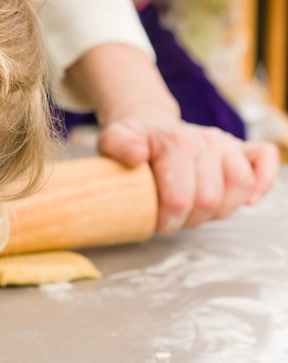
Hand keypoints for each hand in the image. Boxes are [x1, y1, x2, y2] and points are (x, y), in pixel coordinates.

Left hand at [98, 116, 279, 233]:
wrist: (147, 125)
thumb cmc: (130, 141)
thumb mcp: (112, 139)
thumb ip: (119, 145)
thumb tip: (137, 156)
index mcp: (176, 143)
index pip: (181, 198)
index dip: (168, 221)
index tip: (155, 223)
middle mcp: (205, 141)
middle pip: (210, 199)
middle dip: (189, 220)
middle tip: (171, 219)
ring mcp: (224, 144)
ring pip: (239, 187)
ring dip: (217, 211)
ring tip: (194, 212)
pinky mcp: (239, 148)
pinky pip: (264, 159)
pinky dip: (263, 183)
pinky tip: (247, 200)